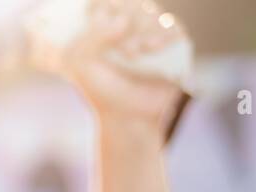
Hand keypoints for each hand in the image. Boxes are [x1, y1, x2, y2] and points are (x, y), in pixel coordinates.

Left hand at [53, 0, 189, 131]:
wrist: (126, 115)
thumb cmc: (100, 89)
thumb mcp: (81, 63)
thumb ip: (92, 36)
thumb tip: (123, 21)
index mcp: (108, 25)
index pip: (110, 1)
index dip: (106, 4)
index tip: (96, 15)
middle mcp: (132, 26)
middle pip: (133, 3)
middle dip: (125, 17)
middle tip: (116, 40)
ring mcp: (154, 33)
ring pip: (152, 13)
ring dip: (141, 29)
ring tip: (131, 53)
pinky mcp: (175, 44)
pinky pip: (172, 27)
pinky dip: (161, 34)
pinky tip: (152, 48)